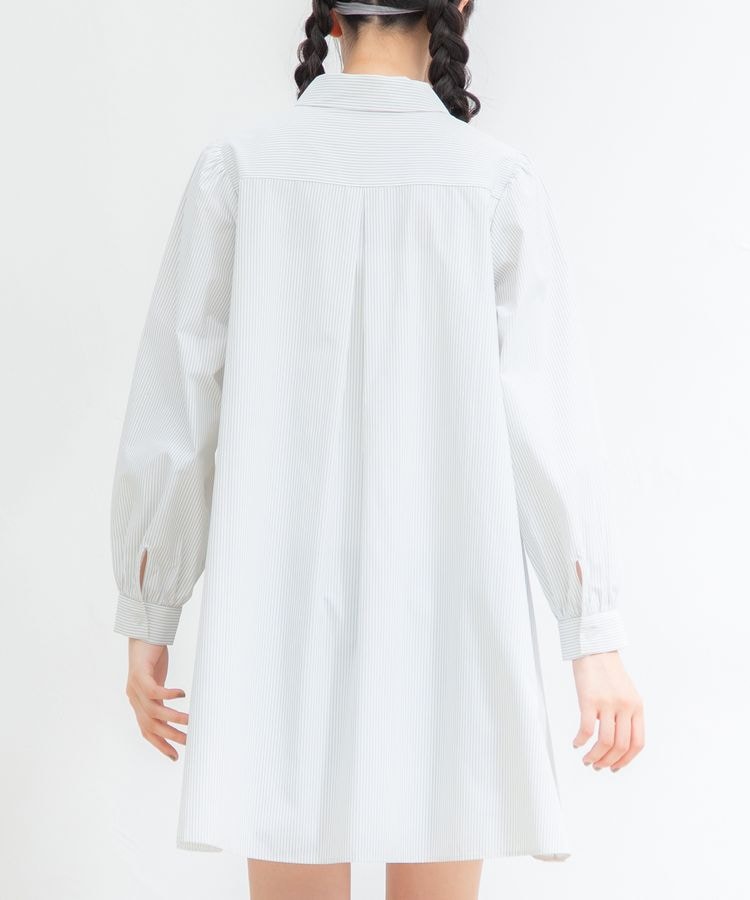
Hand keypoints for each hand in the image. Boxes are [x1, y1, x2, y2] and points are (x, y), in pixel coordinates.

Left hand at [124, 638, 188, 761]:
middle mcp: (134, 698)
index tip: (175, 756)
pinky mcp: (139, 674)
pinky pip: (154, 690)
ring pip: (153, 711)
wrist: (141, 633)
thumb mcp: (157, 682)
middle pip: (151, 725)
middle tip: (188, 741)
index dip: (160, 745)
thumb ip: (161, 698)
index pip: (148, 731)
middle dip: (169, 736)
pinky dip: (168, 695)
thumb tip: (176, 712)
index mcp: (138, 703)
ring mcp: (135, 687)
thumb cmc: (151, 658)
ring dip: (172, 718)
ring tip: (189, 720)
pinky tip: (182, 694)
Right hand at [570, 650, 643, 771]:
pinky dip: (581, 741)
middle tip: (598, 766)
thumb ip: (626, 715)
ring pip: (605, 742)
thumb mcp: (626, 693)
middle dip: (608, 761)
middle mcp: (625, 707)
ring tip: (586, 759)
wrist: (595, 648)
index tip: (616, 766)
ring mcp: (608, 703)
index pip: (637, 743)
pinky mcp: (589, 699)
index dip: (627, 760)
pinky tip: (576, 743)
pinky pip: (587, 729)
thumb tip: (617, 741)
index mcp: (637, 707)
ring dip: (595, 756)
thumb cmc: (607, 670)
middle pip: (621, 746)